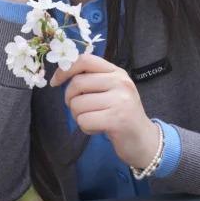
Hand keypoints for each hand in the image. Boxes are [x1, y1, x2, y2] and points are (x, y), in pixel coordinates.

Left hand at [49, 52, 158, 170]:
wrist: (144, 140)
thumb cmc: (121, 114)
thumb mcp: (111, 90)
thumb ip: (92, 80)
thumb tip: (61, 73)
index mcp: (116, 72)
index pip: (85, 60)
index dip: (65, 70)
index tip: (55, 83)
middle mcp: (120, 82)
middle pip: (77, 83)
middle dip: (70, 99)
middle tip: (79, 109)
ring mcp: (120, 100)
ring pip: (78, 104)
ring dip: (78, 116)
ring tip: (93, 120)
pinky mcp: (117, 120)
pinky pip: (84, 120)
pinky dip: (86, 128)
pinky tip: (98, 129)